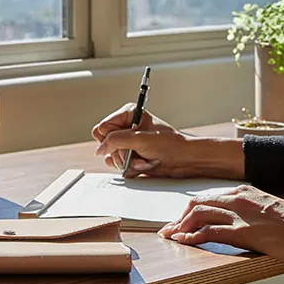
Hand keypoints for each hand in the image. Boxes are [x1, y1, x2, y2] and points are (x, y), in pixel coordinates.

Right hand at [92, 105, 210, 177]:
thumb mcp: (139, 139)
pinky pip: (119, 165)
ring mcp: (128, 144)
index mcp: (129, 114)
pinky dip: (130, 168)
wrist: (183, 160)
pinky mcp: (131, 157)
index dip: (110, 138)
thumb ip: (115, 141)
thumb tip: (99, 149)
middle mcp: (126, 128)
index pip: (103, 127)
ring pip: (111, 156)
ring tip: (143, 159)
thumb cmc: (168, 144)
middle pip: (105, 143)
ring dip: (127, 161)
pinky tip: (144, 165)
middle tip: (135, 152)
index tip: (124, 142)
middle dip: (120, 151)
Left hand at [157, 185, 283, 265]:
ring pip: (198, 214)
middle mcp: (239, 198)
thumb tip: (243, 223)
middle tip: (169, 230)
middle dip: (179, 217)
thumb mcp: (270, 211)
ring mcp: (239, 214)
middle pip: (197, 203)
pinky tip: (183, 242)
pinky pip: (208, 232)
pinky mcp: (242, 232)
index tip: (181, 220)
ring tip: (170, 237)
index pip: (209, 197)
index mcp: (245, 192)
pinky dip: (191, 236)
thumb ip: (253, 212)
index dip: (191, 209)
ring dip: (180, 227)